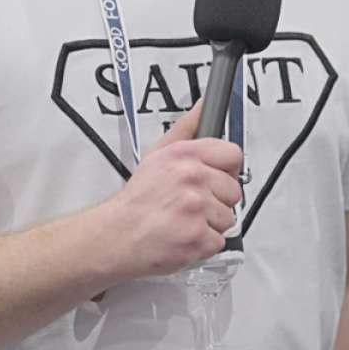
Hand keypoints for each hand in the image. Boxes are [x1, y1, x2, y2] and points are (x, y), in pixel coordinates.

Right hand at [106, 102, 242, 278]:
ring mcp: (196, 208)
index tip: (216, 177)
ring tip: (184, 220)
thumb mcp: (157, 153)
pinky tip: (184, 235)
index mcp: (185, 155)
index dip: (227, 170)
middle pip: (234, 191)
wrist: (115, 236)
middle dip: (217, 200)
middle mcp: (192, 178)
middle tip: (192, 204)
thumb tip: (204, 105)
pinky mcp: (197, 237)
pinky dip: (203, 243)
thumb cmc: (137, 200)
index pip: (233, 155)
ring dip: (210, 224)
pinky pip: (218, 241)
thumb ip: (187, 127)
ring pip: (228, 218)